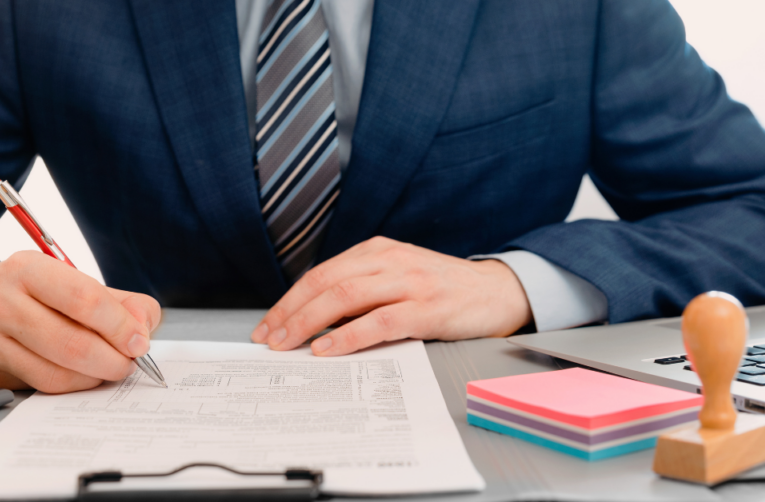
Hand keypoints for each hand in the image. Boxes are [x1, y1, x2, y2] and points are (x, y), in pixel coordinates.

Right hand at [0, 251, 160, 392]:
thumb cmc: (32, 293)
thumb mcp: (71, 281)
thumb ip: (119, 302)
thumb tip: (142, 329)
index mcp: (26, 268)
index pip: (84, 299)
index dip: (119, 326)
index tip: (139, 342)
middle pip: (72, 343)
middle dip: (113, 360)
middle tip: (129, 363)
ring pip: (55, 373)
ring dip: (94, 377)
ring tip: (108, 370)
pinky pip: (38, 387)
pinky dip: (71, 386)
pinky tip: (82, 376)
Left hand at [250, 236, 532, 355]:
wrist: (497, 292)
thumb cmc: (442, 289)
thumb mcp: (397, 276)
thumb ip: (361, 289)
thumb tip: (313, 319)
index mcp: (377, 250)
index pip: (320, 274)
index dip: (288, 301)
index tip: (267, 326)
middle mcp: (389, 260)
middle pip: (325, 283)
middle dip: (290, 313)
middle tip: (269, 339)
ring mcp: (409, 282)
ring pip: (345, 297)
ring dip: (309, 323)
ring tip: (289, 344)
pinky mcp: (426, 308)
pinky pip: (378, 321)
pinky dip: (347, 336)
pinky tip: (328, 349)